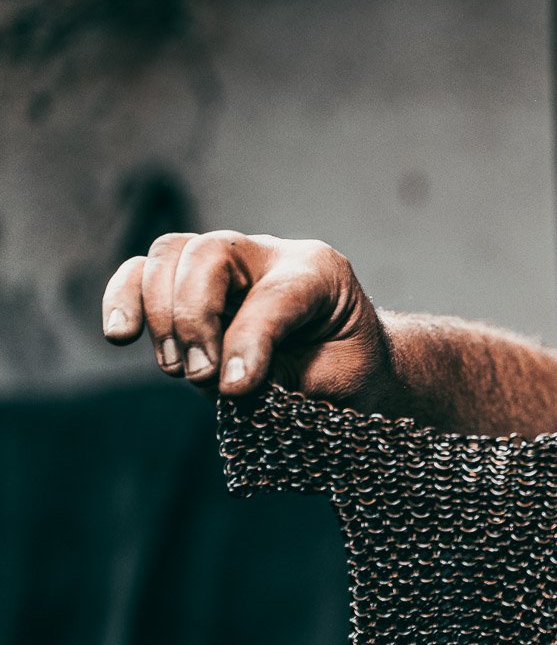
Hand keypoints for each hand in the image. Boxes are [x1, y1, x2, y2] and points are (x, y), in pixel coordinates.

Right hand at [101, 231, 389, 401]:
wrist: (347, 363)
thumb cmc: (343, 369)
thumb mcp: (334, 380)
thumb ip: (282, 376)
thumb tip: (223, 380)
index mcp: (318, 272)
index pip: (274, 295)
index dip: (250, 341)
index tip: (235, 389)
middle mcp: (269, 255)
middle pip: (209, 255)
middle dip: (194, 319)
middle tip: (201, 376)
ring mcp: (225, 263)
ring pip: (170, 255)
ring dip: (162, 316)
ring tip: (179, 369)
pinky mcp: (188, 283)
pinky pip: (142, 272)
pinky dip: (124, 298)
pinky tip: (121, 335)